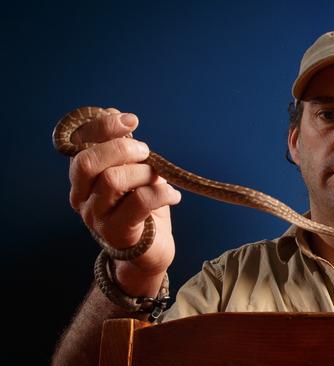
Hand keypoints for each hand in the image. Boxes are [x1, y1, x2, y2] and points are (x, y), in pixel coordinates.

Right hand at [68, 107, 181, 295]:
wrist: (149, 252)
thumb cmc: (141, 208)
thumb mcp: (133, 172)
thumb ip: (124, 149)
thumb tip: (117, 115)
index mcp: (82, 178)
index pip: (79, 144)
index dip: (102, 126)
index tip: (131, 121)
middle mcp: (82, 197)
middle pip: (87, 162)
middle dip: (122, 149)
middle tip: (146, 152)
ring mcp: (97, 217)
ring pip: (113, 180)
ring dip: (144, 172)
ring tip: (160, 178)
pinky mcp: (118, 233)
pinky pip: (139, 202)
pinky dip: (162, 192)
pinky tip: (173, 195)